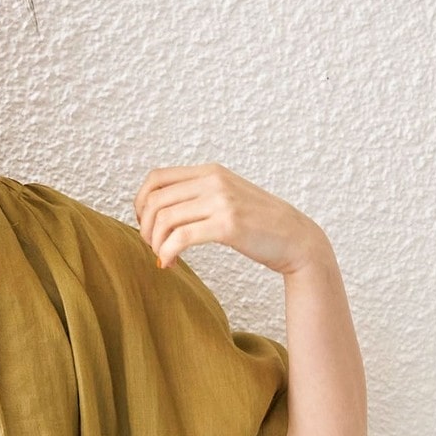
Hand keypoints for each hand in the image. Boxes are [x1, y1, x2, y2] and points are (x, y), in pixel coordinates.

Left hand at [134, 162, 329, 276]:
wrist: (295, 238)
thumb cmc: (258, 224)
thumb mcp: (226, 198)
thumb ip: (198, 196)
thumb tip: (158, 210)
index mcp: (210, 172)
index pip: (156, 178)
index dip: (140, 203)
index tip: (146, 225)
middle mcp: (213, 181)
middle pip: (155, 200)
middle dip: (145, 228)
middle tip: (152, 247)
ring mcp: (221, 201)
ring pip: (164, 219)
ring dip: (155, 243)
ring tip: (163, 257)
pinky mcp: (228, 225)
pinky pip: (180, 237)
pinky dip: (167, 253)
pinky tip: (170, 263)